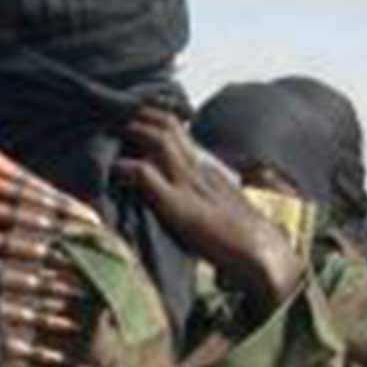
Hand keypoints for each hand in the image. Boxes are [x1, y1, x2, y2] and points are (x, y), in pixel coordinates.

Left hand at [115, 108, 301, 306]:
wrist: (261, 253)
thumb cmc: (242, 235)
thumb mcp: (219, 203)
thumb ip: (201, 191)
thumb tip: (178, 190)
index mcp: (207, 165)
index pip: (177, 128)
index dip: (151, 118)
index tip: (129, 115)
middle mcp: (198, 166)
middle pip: (167, 123)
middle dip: (137, 114)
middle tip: (109, 114)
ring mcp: (188, 183)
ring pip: (158, 138)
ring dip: (129, 131)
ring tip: (105, 131)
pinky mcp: (178, 204)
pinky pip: (146, 174)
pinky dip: (124, 167)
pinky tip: (110, 169)